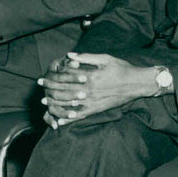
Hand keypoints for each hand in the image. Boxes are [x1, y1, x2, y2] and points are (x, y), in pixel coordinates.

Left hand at [39, 53, 153, 127]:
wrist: (137, 84)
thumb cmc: (122, 69)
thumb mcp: (105, 58)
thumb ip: (86, 57)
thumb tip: (69, 55)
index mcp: (90, 76)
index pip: (66, 77)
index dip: (52, 77)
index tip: (42, 77)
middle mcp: (89, 90)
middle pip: (64, 90)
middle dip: (50, 88)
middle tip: (40, 87)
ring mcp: (93, 101)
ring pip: (69, 104)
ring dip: (55, 103)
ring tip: (46, 102)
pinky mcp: (97, 109)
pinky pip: (81, 116)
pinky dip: (70, 119)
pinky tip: (60, 121)